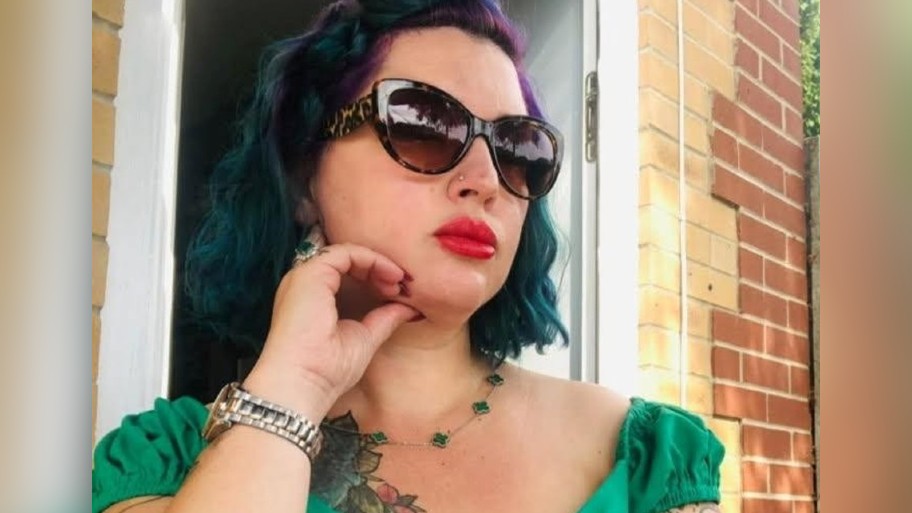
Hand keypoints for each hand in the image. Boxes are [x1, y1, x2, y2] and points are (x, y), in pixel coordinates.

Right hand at [241, 243, 418, 419]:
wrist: (303, 384)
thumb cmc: (327, 370)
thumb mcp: (365, 338)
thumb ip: (384, 319)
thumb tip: (408, 308)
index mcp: (313, 298)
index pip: (346, 273)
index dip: (374, 276)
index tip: (398, 291)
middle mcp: (305, 283)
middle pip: (346, 261)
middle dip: (378, 268)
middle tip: (401, 285)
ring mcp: (305, 277)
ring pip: (346, 253)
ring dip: (376, 263)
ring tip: (397, 281)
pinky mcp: (310, 274)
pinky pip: (344, 252)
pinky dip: (370, 259)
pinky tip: (389, 275)